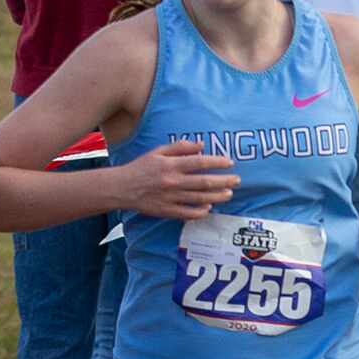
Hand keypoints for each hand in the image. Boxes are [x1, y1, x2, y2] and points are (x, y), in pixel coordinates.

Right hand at [120, 138, 238, 217]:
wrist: (121, 188)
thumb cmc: (141, 168)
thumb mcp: (157, 152)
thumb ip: (180, 147)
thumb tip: (201, 145)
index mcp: (170, 165)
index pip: (199, 162)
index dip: (217, 162)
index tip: (229, 163)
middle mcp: (172, 182)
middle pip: (204, 182)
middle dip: (224, 181)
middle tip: (237, 180)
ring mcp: (170, 198)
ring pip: (200, 199)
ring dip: (218, 197)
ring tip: (229, 193)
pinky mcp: (167, 211)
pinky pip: (188, 213)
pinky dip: (200, 211)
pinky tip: (209, 207)